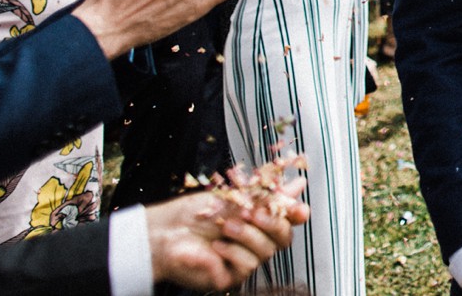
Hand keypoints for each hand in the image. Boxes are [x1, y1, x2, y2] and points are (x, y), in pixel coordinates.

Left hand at [146, 179, 310, 290]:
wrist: (162, 234)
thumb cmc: (192, 214)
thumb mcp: (233, 197)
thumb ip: (266, 194)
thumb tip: (298, 184)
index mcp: (257, 220)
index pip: (288, 219)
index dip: (297, 214)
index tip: (299, 209)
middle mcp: (254, 241)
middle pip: (284, 237)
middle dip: (273, 223)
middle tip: (253, 212)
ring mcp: (243, 260)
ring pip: (266, 251)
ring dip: (247, 235)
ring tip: (225, 226)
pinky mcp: (229, 277)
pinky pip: (246, 266)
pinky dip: (233, 252)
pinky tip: (216, 246)